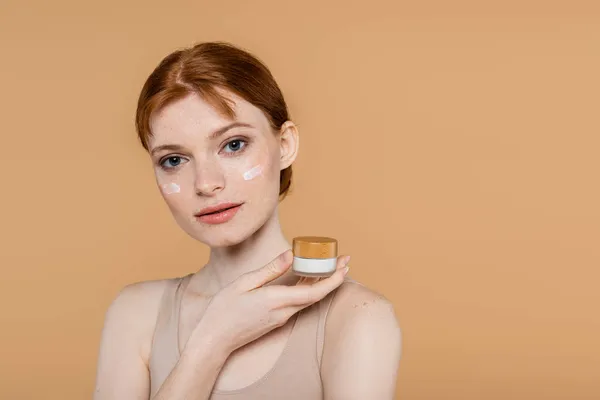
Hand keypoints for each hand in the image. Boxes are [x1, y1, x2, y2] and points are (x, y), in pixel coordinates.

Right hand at [191, 250, 349, 355]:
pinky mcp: (276, 320)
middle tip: (346, 260)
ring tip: (332, 265)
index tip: (344, 264)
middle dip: (334, 277)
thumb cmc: (223, 311)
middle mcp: (283, 311)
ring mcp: (281, 318)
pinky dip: (309, 288)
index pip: (314, 290)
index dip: (333, 278)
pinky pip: (299, 302)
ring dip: (324, 283)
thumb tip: (291, 254)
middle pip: (317, 295)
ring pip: (309, 299)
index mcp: (275, 300)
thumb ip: (270, 269)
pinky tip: (309, 277)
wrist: (215, 341)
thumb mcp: (243, 283)